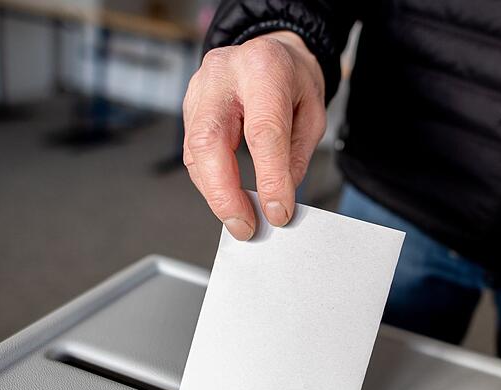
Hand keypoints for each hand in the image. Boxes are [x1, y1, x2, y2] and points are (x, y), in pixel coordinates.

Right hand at [183, 31, 325, 239]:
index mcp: (264, 68)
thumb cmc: (293, 81)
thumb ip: (295, 156)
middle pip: (209, 140)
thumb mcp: (312, 114)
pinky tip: (227, 197)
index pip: (263, 131)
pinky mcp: (188, 106)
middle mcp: (222, 74)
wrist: (272, 52)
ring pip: (194, 151)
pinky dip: (210, 181)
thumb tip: (277, 200)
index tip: (278, 212)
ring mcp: (198, 89)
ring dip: (215, 193)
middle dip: (224, 193)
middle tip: (244, 226)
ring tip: (240, 219)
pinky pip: (193, 152)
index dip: (270, 178)